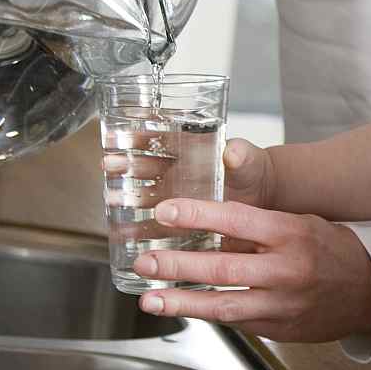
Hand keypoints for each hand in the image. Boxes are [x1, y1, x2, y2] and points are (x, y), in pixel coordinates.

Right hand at [102, 136, 275, 219]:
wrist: (263, 198)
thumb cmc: (252, 171)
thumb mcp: (248, 160)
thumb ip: (241, 155)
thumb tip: (234, 151)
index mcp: (190, 149)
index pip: (158, 138)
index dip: (137, 135)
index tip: (118, 135)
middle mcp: (177, 171)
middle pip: (144, 165)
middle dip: (123, 164)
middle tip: (107, 166)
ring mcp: (175, 195)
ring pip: (143, 194)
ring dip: (125, 196)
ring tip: (111, 201)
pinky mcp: (179, 218)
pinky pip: (154, 222)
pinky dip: (138, 228)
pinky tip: (124, 234)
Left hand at [130, 193, 370, 341]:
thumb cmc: (332, 249)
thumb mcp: (301, 221)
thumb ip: (260, 221)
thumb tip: (209, 212)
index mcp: (291, 233)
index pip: (239, 219)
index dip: (199, 215)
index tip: (166, 212)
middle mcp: (286, 270)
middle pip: (224, 268)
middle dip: (178, 265)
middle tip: (145, 261)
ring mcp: (282, 304)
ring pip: (224, 306)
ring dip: (182, 302)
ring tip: (149, 298)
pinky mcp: (279, 329)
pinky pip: (236, 323)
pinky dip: (206, 315)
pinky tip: (181, 308)